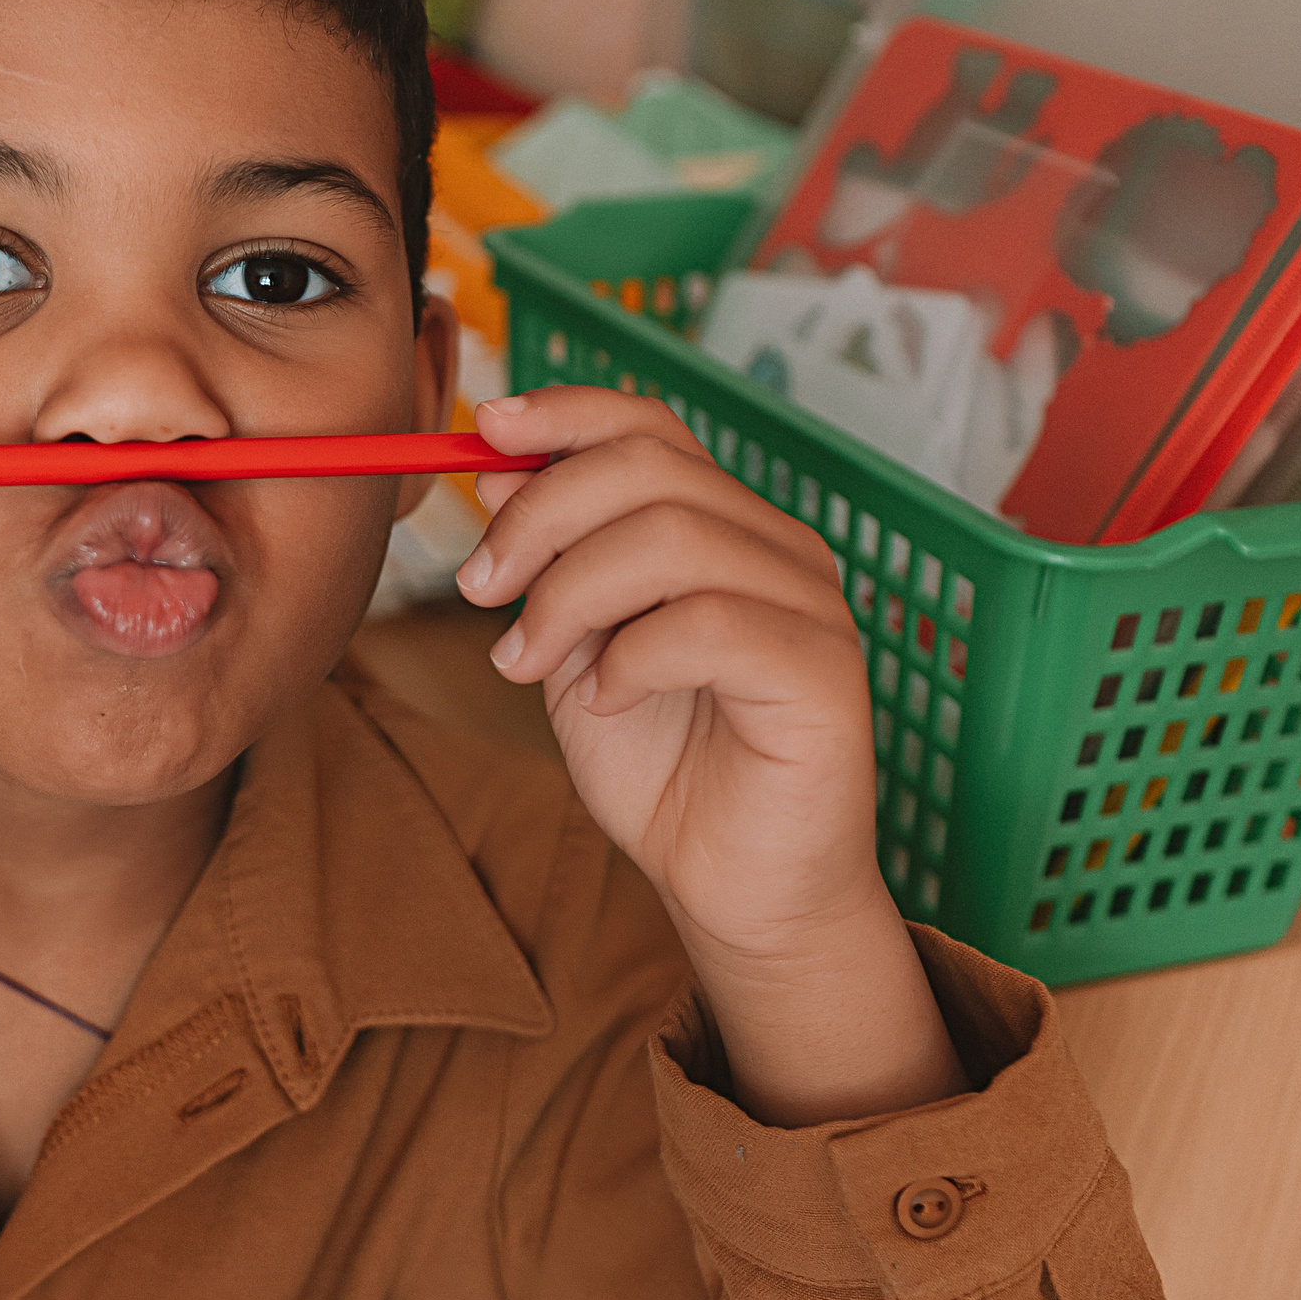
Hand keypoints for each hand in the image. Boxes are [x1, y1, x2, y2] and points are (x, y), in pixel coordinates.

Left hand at [458, 388, 963, 1125]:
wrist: (732, 887)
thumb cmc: (661, 766)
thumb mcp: (576, 645)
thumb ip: (550, 561)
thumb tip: (493, 466)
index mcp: (721, 525)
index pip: (648, 425)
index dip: (564, 412)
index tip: (481, 427)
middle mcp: (776, 547)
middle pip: (648, 468)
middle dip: (539, 516)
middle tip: (478, 587)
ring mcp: (810, 605)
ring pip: (672, 538)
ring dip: (569, 596)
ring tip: (527, 663)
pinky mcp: (822, 673)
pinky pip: (709, 624)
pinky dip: (629, 656)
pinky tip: (602, 700)